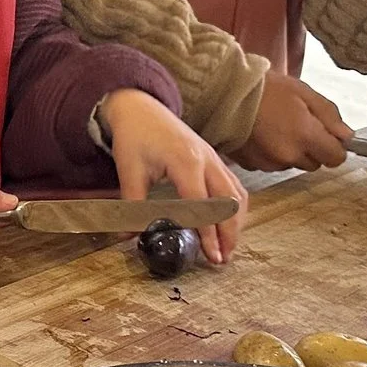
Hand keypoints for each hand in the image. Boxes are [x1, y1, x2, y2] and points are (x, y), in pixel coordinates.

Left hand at [98, 88, 246, 265]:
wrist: (140, 107)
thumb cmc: (135, 136)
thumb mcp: (129, 170)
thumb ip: (132, 205)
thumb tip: (129, 237)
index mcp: (186, 161)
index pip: (202, 205)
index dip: (208, 233)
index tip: (211, 256)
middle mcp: (207, 159)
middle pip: (229, 202)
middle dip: (229, 233)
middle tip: (222, 260)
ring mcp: (215, 158)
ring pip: (237, 195)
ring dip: (236, 223)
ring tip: (227, 248)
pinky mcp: (215, 159)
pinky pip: (234, 186)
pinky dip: (235, 208)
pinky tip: (228, 224)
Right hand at [235, 72, 350, 171]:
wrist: (223, 93)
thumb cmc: (265, 88)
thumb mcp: (304, 92)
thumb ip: (330, 116)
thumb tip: (347, 136)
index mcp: (305, 136)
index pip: (336, 158)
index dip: (334, 146)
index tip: (326, 134)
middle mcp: (289, 155)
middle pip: (314, 163)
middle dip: (310, 147)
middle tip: (296, 124)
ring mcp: (269, 163)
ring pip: (292, 164)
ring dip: (290, 151)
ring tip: (275, 126)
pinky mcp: (252, 166)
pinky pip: (271, 164)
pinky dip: (270, 153)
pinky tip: (261, 134)